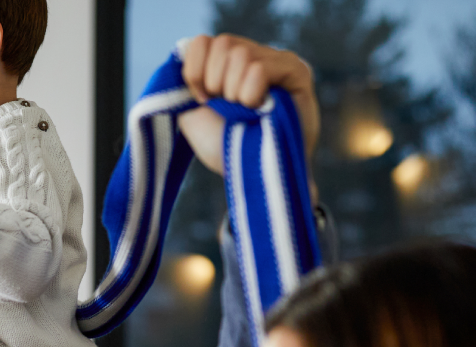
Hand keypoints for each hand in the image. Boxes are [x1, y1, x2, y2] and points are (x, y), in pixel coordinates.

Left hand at [176, 35, 318, 177]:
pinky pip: (260, 68)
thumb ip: (185, 86)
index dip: (194, 71)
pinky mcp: (294, 70)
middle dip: (214, 82)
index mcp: (226, 64)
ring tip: (245, 110)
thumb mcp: (193, 116)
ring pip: (241, 54)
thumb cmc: (225, 149)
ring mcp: (275, 60)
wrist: (253, 175)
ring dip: (234, 91)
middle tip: (226, 107)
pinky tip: (259, 108)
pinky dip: (250, 92)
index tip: (201, 100)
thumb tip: (180, 56)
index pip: (201, 42)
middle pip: (222, 44)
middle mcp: (252, 56)